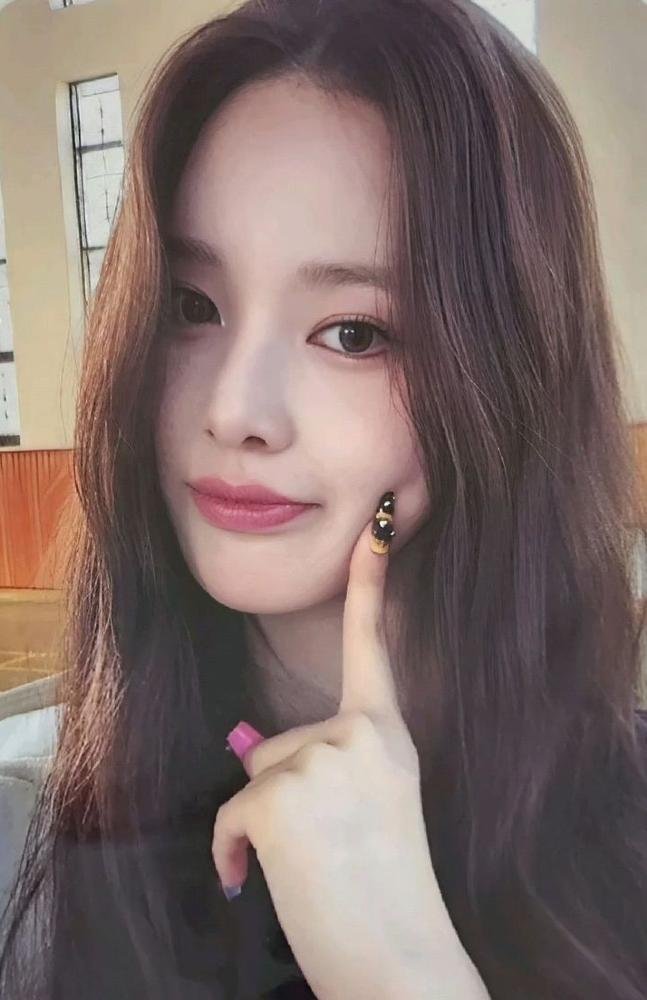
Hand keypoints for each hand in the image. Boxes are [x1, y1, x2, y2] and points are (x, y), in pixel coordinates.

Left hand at [211, 497, 489, 998]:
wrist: (400, 957)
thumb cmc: (385, 884)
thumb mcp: (370, 801)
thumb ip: (323, 757)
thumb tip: (241, 735)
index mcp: (388, 732)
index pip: (371, 642)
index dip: (371, 578)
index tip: (378, 519)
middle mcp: (359, 734)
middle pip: (276, 741)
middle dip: (280, 791)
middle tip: (328, 844)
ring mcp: (321, 760)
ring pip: (251, 776)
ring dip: (260, 825)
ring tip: (306, 865)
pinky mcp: (279, 795)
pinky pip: (228, 815)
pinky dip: (232, 854)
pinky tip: (261, 881)